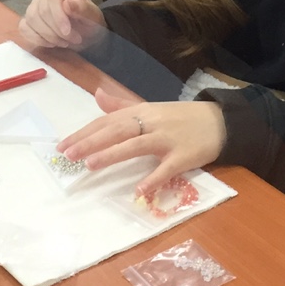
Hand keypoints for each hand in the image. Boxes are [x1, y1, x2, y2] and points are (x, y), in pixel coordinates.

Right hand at [16, 0, 104, 50]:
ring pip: (31, 19)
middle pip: (41, 10)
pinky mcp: (28, 18)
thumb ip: (82, 9)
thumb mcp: (93, 17)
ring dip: (48, 36)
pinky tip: (51, 44)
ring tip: (64, 42)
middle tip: (73, 40)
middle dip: (56, 30)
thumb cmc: (90, 22)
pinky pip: (24, 27)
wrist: (86, 33)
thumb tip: (66, 5)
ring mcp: (35, 4)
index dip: (58, 17)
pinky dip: (36, 39)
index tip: (68, 33)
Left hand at [57, 90, 225, 194]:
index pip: (108, 121)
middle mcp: (152, 122)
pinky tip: (138, 191)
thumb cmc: (182, 118)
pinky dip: (153, 179)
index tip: (63, 145)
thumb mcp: (151, 108)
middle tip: (68, 155)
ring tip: (90, 164)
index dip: (85, 132)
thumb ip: (122, 106)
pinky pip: (167, 168)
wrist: (221, 121)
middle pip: (117, 130)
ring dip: (113, 154)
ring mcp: (168, 139)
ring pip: (136, 145)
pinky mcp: (184, 156)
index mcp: (142, 111)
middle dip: (91, 142)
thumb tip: (97, 94)